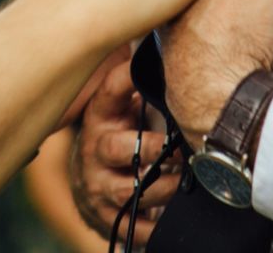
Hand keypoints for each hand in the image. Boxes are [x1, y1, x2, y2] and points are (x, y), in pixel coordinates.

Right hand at [68, 49, 180, 240]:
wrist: (90, 187)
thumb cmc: (119, 139)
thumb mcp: (123, 110)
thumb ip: (140, 87)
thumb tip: (166, 47)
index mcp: (101, 117)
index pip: (109, 92)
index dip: (125, 77)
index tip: (142, 67)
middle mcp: (95, 150)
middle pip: (117, 147)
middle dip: (150, 149)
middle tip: (177, 151)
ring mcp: (98, 186)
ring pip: (129, 190)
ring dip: (161, 188)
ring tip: (182, 182)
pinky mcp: (106, 218)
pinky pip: (133, 226)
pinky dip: (154, 225)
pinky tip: (170, 216)